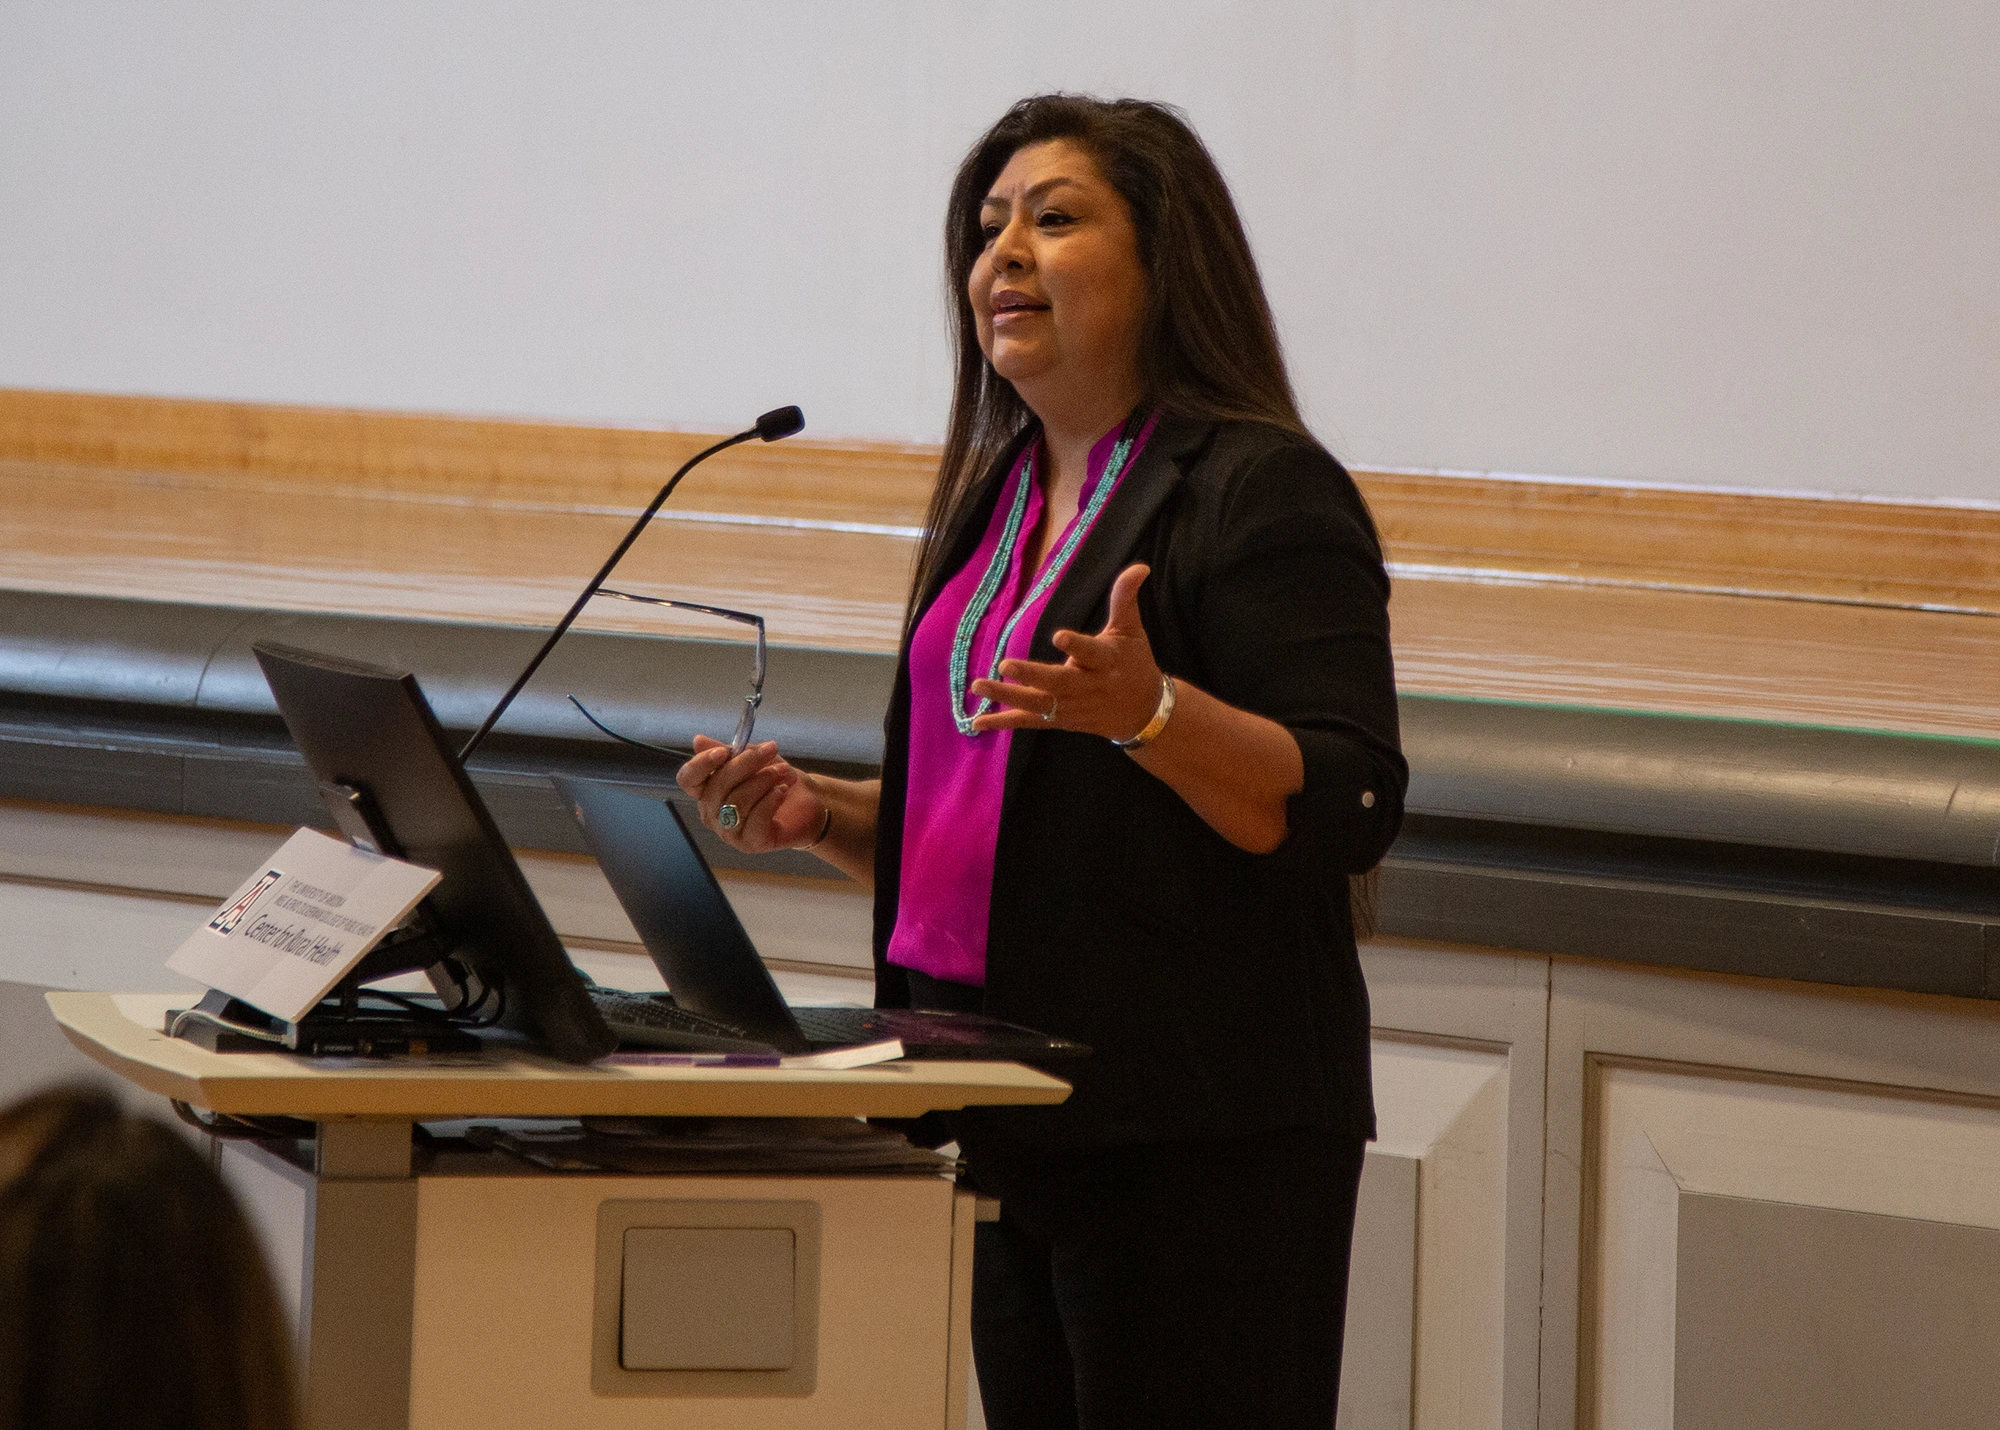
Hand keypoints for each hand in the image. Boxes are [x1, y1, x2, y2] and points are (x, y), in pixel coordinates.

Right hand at [674, 736, 825, 851]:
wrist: (807, 802)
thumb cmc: (774, 779)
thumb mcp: (753, 757)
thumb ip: (727, 751)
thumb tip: (698, 740)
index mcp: (706, 791)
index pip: (688, 779)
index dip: (701, 764)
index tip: (725, 750)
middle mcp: (712, 814)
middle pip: (716, 787)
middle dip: (745, 765)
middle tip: (770, 750)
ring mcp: (729, 832)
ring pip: (737, 803)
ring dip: (763, 781)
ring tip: (783, 770)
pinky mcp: (750, 844)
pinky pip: (755, 819)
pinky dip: (771, 800)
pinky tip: (783, 790)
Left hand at [968, 563, 1162, 740]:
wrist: (1143, 712)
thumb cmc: (1134, 663)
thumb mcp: (1132, 630)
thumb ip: (1125, 599)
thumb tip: (1139, 567)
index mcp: (1106, 662)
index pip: (1091, 653)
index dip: (1076, 646)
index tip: (1058, 635)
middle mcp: (1087, 687)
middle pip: (1058, 683)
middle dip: (1031, 675)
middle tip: (1005, 665)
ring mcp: (1071, 707)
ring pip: (1038, 704)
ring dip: (1007, 696)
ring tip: (979, 684)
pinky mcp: (1059, 720)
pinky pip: (1029, 721)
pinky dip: (1003, 721)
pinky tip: (976, 721)